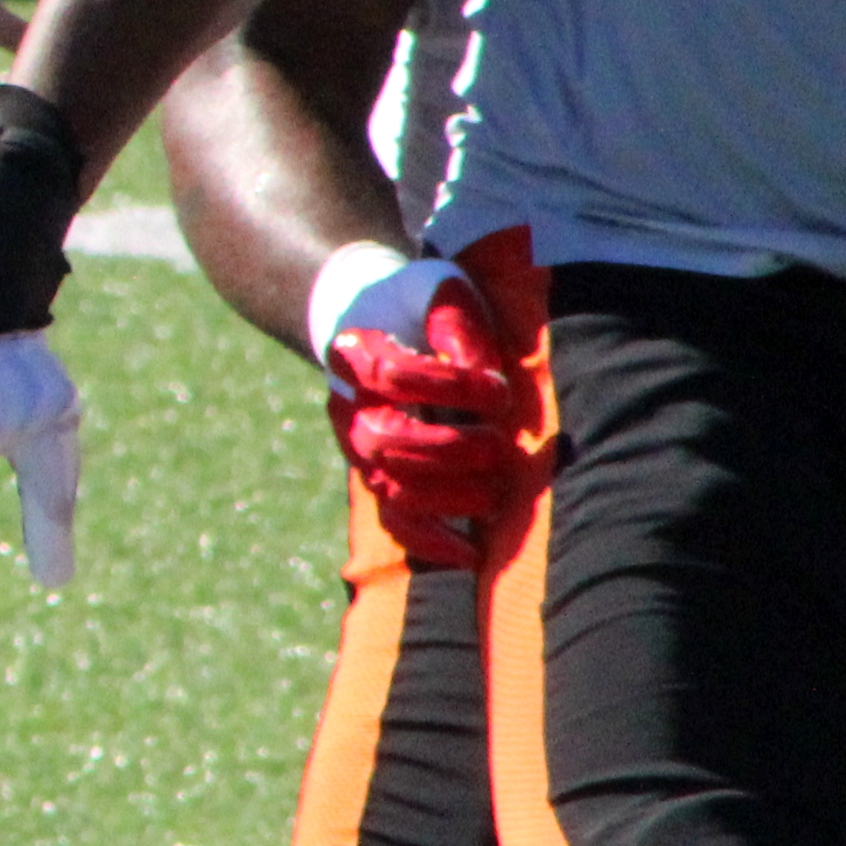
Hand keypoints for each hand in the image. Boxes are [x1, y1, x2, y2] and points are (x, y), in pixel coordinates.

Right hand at [310, 248, 527, 567]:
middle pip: (386, 442)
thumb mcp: (439, 294)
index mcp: (353, 352)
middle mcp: (347, 406)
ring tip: (495, 491)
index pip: (392, 376)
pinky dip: (433, 542)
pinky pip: (396, 523)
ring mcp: (359, 449)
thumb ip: (458, 324)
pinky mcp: (379, 479)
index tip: (497, 387)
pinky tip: (473, 551)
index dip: (450, 387)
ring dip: (449, 496)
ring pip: (391, 488)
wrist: (378, 324)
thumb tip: (486, 383)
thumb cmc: (420, 307)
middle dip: (451, 450)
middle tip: (498, 445)